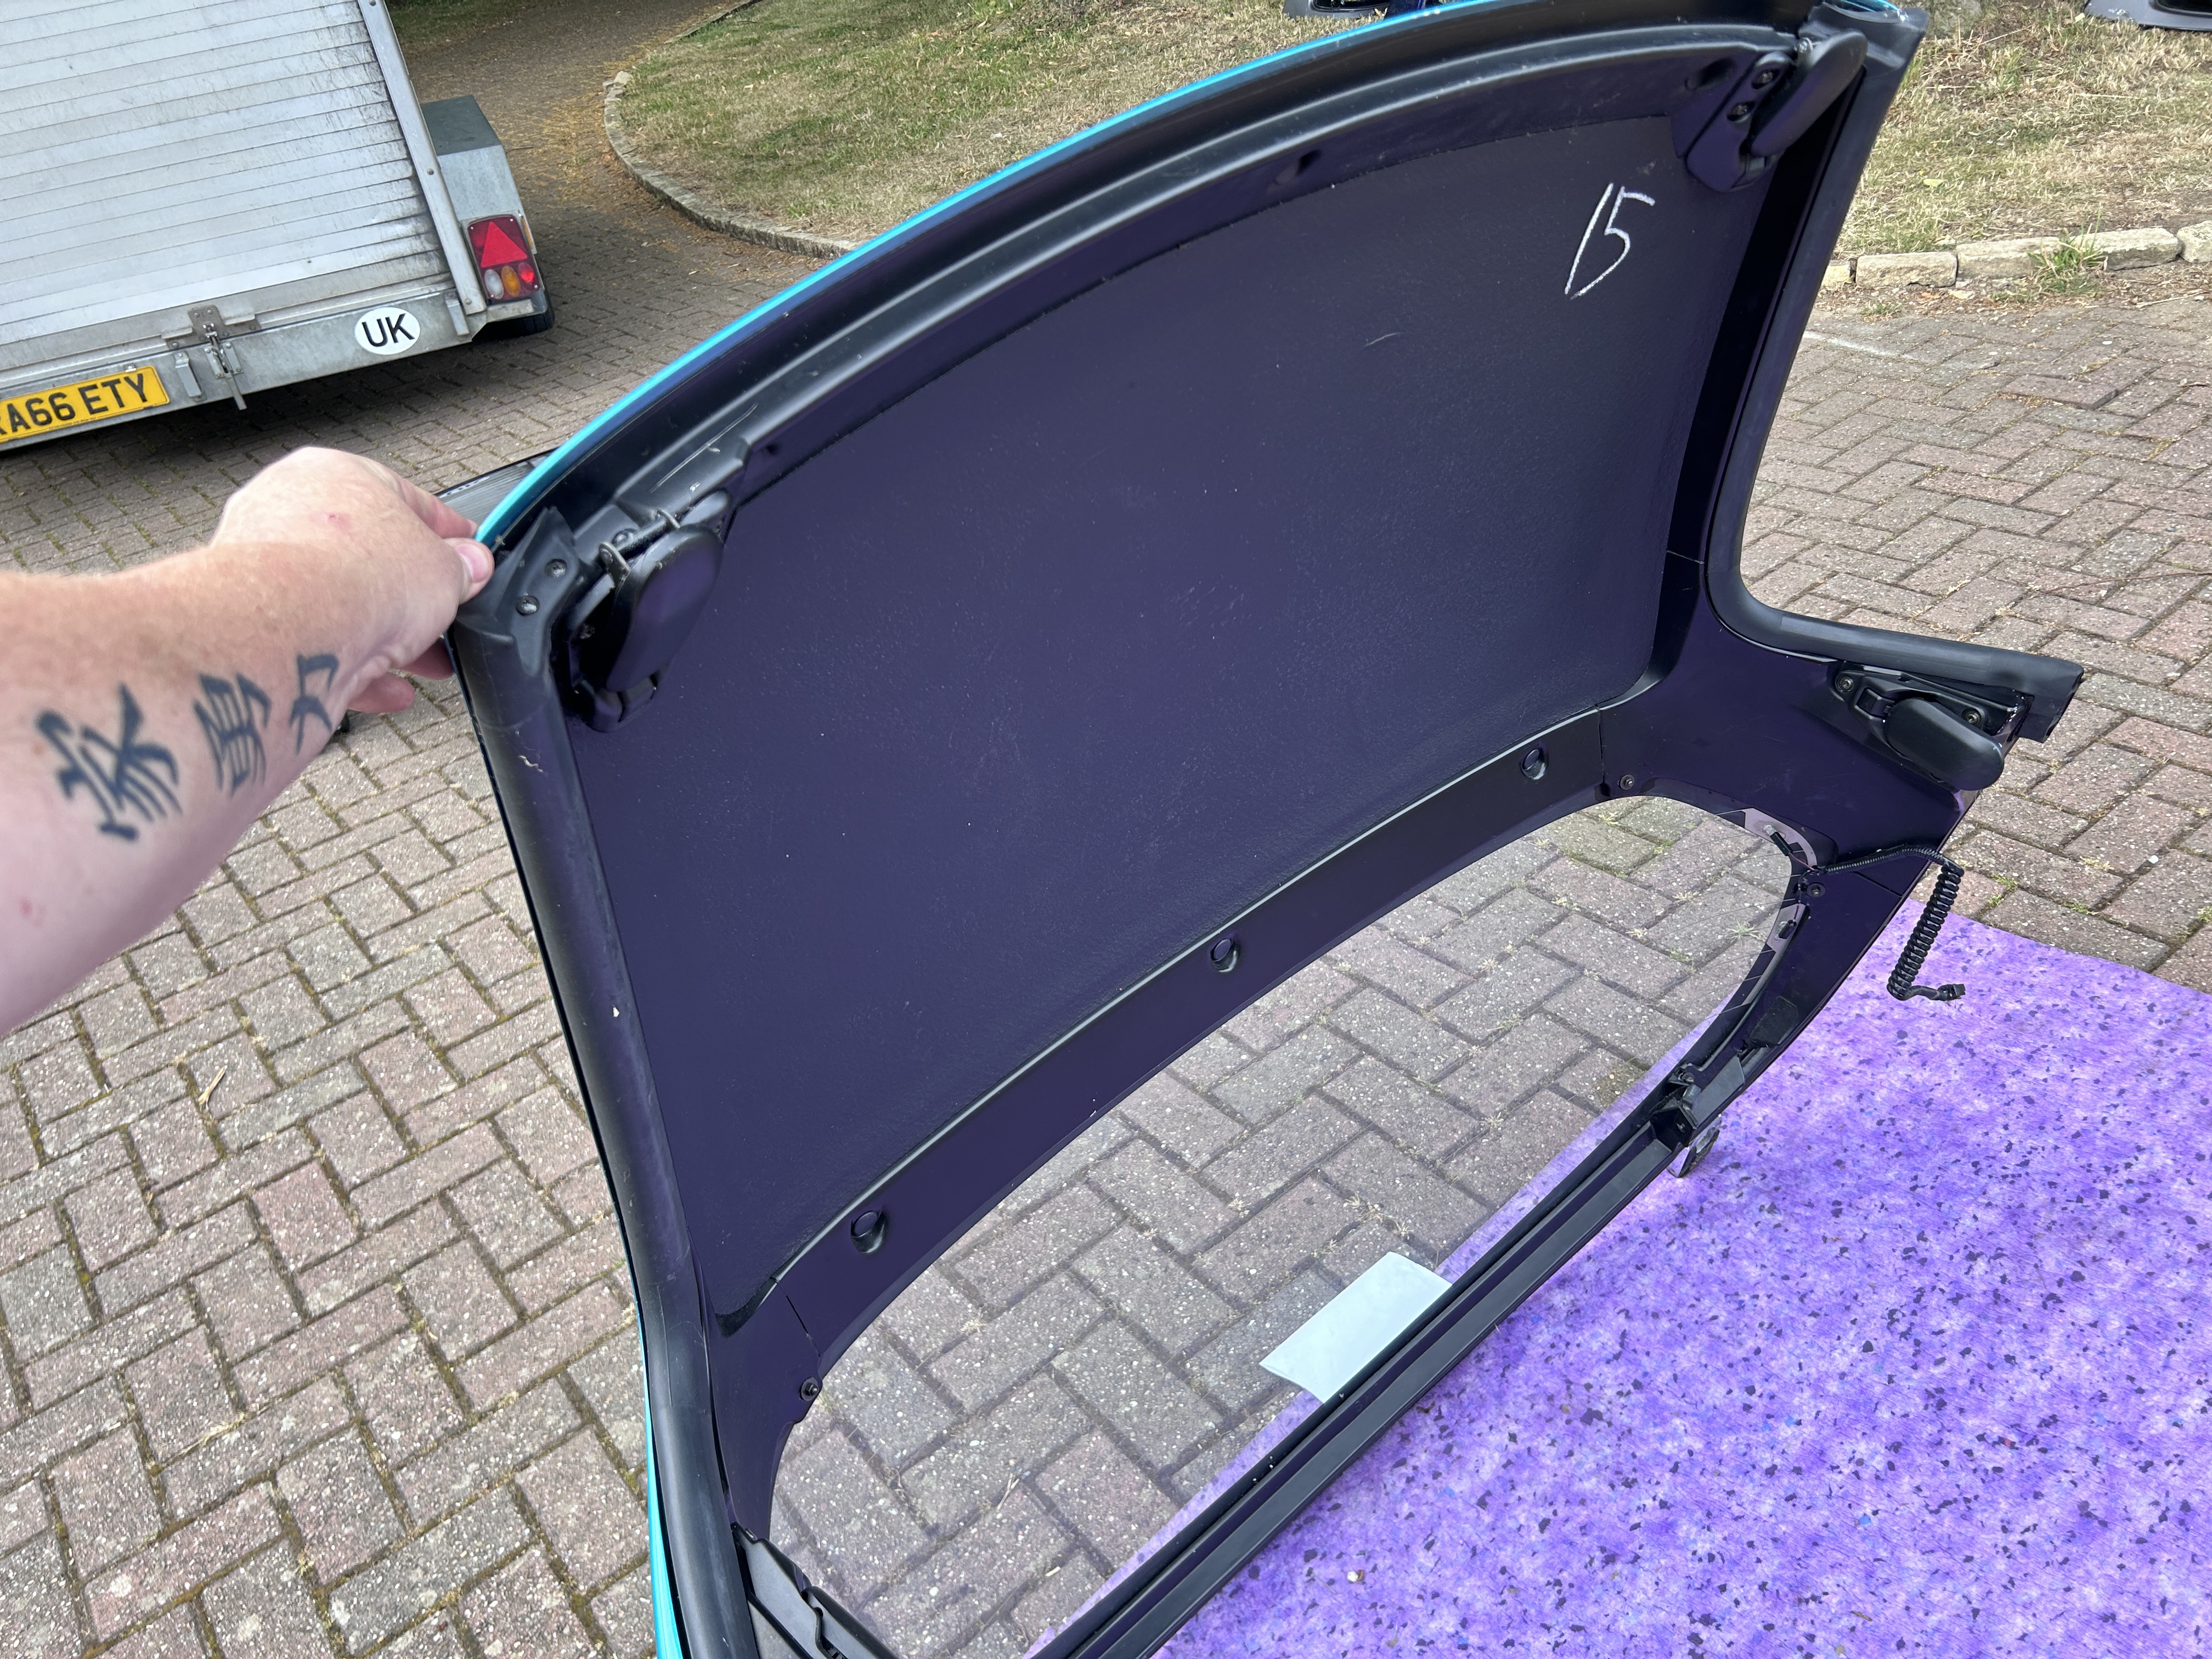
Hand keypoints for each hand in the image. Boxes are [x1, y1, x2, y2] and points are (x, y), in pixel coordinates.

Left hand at [209, 448, 494, 712]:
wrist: (290, 627)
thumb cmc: (349, 574)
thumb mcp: (446, 569)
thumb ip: (462, 568)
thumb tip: (470, 566)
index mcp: (336, 473)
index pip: (405, 499)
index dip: (447, 534)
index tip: (467, 558)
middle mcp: (289, 511)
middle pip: (371, 557)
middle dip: (416, 596)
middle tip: (446, 615)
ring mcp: (266, 568)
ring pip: (343, 604)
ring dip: (391, 635)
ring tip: (426, 660)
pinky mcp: (258, 622)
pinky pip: (319, 643)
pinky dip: (356, 665)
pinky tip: (388, 686)